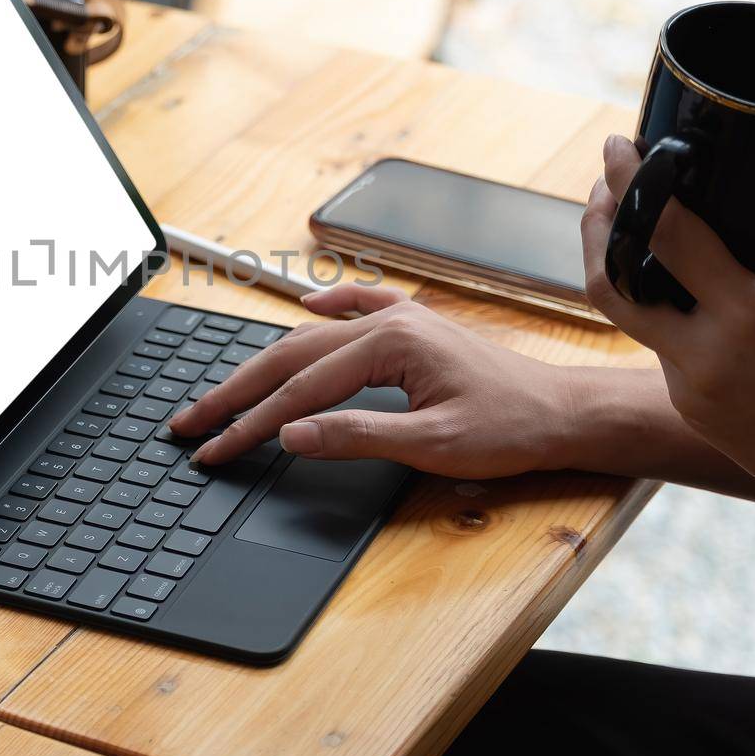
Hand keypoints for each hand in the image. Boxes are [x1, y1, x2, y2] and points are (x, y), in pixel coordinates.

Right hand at [168, 284, 576, 475]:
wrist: (564, 413)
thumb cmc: (511, 428)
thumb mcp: (432, 444)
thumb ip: (356, 435)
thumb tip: (292, 433)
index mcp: (391, 344)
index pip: (299, 391)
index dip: (249, 424)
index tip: (213, 449)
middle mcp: (389, 322)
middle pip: (290, 358)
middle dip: (234, 393)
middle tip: (190, 421)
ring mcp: (401, 321)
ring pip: (311, 338)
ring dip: (263, 366)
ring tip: (224, 390)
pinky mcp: (413, 330)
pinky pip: (357, 308)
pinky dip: (325, 309)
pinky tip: (305, 306)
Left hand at [582, 136, 754, 522]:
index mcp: (746, 315)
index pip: (665, 234)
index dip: (631, 183)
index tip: (616, 145)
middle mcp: (702, 353)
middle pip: (606, 280)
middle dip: (595, 224)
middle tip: (604, 184)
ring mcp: (684, 384)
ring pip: (625, 313)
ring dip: (614, 263)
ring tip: (625, 220)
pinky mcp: (681, 402)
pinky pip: (656, 344)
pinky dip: (658, 307)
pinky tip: (671, 281)